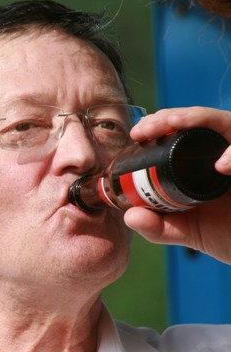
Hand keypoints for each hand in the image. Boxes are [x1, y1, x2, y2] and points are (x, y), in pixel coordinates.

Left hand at [125, 106, 230, 264]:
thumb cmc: (221, 234)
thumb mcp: (180, 231)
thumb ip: (153, 226)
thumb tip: (130, 216)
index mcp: (200, 160)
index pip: (179, 129)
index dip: (158, 124)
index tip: (137, 134)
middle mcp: (222, 151)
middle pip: (197, 119)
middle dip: (169, 116)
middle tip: (146, 128)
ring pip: (223, 122)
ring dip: (197, 118)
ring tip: (174, 123)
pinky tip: (221, 165)